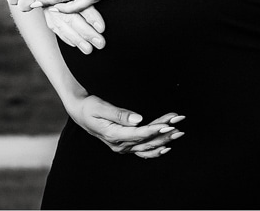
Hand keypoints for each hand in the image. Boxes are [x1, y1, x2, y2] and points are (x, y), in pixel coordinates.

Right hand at [42, 5, 105, 53]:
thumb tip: (102, 2)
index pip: (81, 5)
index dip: (92, 17)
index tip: (101, 28)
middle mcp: (58, 1)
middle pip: (73, 19)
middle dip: (87, 32)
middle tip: (99, 43)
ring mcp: (51, 11)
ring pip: (65, 27)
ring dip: (77, 39)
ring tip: (88, 49)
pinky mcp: (49, 18)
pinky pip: (57, 30)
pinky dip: (66, 38)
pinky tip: (74, 44)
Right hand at [65, 94, 185, 158]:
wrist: (80, 113)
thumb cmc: (89, 107)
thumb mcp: (101, 107)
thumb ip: (120, 114)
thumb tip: (139, 118)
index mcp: (114, 135)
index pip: (139, 134)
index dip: (155, 129)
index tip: (169, 124)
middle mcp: (120, 145)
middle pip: (147, 141)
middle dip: (165, 132)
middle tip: (180, 122)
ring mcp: (122, 147)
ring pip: (147, 147)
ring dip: (164, 140)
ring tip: (179, 132)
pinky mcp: (124, 145)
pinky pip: (142, 152)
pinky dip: (155, 150)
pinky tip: (166, 147)